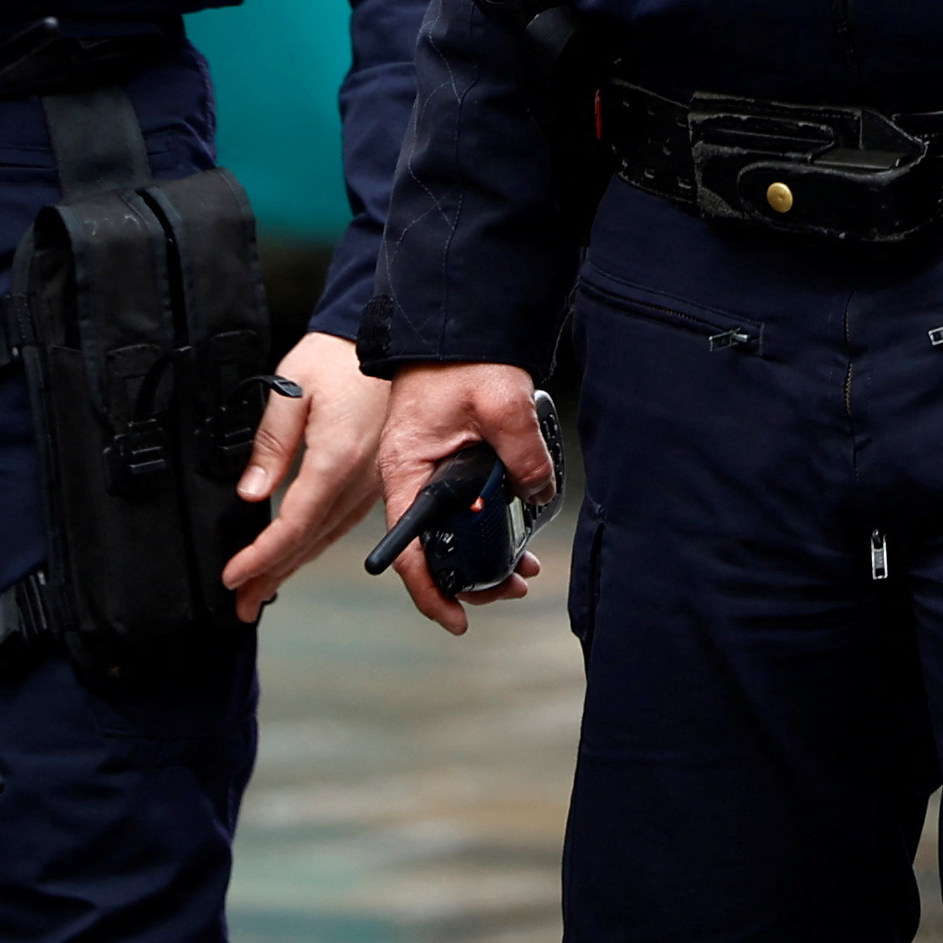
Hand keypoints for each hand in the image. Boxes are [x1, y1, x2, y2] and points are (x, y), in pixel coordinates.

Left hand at [222, 332, 397, 617]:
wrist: (383, 339)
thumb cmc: (337, 357)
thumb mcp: (293, 389)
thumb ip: (271, 443)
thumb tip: (252, 494)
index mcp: (337, 459)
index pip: (294, 525)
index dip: (261, 557)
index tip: (233, 576)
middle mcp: (359, 479)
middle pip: (310, 542)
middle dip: (271, 576)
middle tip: (241, 604)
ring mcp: (370, 482)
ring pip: (326, 538)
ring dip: (292, 567)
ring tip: (262, 592)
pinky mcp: (373, 478)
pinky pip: (341, 523)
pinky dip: (314, 545)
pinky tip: (299, 554)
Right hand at [367, 361, 551, 634]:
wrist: (455, 322)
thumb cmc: (460, 355)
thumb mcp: (499, 401)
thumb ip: (522, 451)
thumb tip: (537, 493)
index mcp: (404, 469)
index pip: (407, 548)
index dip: (430, 590)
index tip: (457, 619)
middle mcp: (410, 477)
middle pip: (434, 548)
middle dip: (471, 577)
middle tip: (513, 587)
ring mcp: (428, 472)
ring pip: (452, 532)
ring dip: (484, 556)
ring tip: (522, 571)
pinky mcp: (448, 463)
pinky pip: (464, 508)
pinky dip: (489, 527)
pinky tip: (517, 536)